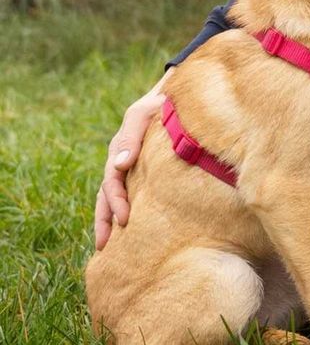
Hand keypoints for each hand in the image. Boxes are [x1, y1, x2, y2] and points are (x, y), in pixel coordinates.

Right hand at [94, 68, 172, 249]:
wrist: (171, 98)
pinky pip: (130, 194)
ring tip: (108, 246)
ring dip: (109, 221)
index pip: (112, 182)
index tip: (124, 220)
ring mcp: (129, 167)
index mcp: (119, 151)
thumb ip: (131, 137)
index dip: (116, 202)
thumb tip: (120, 165)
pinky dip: (123, 211)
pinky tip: (127, 231)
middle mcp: (121, 162)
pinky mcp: (142, 172)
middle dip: (104, 221)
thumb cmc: (158, 105)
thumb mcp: (143, 114)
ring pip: (113, 198)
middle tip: (104, 245)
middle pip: (106, 195)